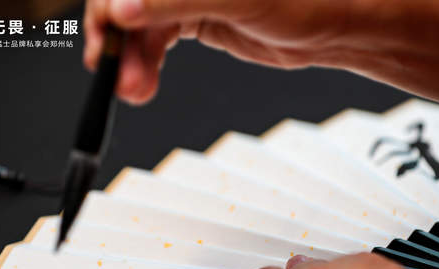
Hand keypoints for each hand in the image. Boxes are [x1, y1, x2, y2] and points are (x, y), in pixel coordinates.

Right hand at [83, 0, 359, 103]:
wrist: (332, 26)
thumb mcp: (235, 0)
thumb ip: (174, 2)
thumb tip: (123, 9)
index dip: (108, 8)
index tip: (106, 43)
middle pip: (127, 3)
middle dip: (119, 43)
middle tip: (118, 80)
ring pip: (139, 24)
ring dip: (131, 61)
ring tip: (135, 91)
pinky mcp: (195, 16)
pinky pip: (156, 37)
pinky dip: (147, 62)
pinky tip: (144, 82)